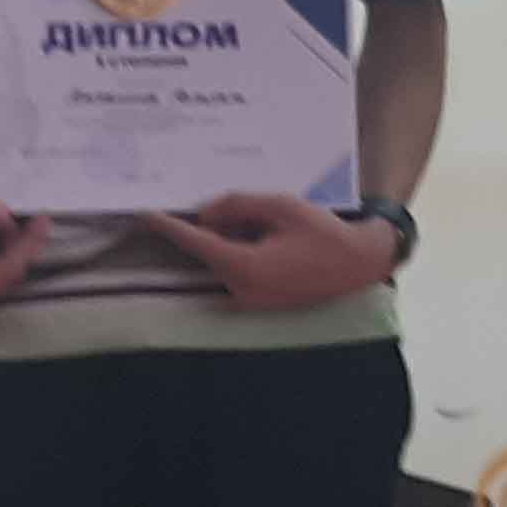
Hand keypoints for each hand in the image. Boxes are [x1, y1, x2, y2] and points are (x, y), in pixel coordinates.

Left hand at [142, 193, 400, 310]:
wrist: (361, 264)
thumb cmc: (325, 234)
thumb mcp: (280, 206)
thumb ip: (237, 206)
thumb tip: (205, 214)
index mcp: (244, 267)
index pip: (195, 242)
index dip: (168, 226)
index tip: (145, 214)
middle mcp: (241, 291)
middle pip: (210, 250)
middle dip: (212, 225)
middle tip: (231, 204)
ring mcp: (250, 301)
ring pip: (224, 260)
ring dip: (231, 238)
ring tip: (263, 220)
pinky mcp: (260, 302)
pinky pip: (237, 271)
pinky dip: (241, 251)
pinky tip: (264, 234)